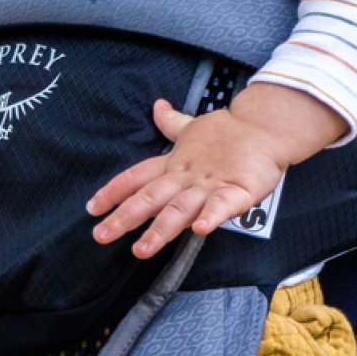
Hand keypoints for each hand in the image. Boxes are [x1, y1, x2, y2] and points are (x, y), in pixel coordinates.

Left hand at [87, 82, 345, 260]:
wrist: (266, 126)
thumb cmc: (228, 131)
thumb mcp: (194, 127)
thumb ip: (171, 123)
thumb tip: (157, 106)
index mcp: (174, 163)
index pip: (137, 176)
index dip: (113, 191)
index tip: (91, 208)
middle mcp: (186, 176)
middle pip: (150, 197)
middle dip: (125, 217)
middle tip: (101, 236)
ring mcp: (211, 184)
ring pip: (181, 208)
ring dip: (160, 228)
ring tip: (142, 249)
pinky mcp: (238, 190)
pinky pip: (223, 205)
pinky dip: (212, 216)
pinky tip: (201, 230)